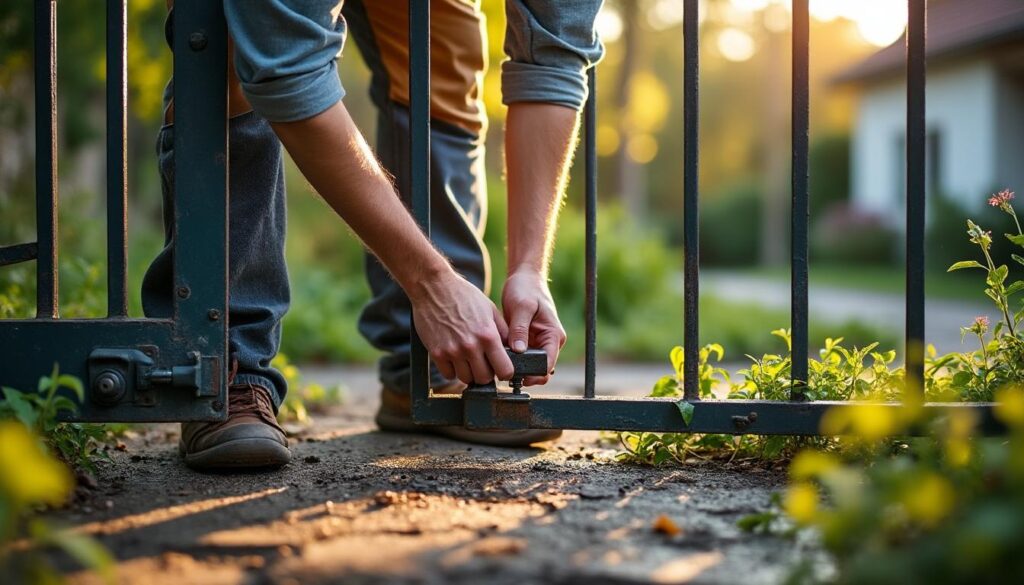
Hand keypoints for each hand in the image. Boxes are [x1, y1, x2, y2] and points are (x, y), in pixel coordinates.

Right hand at [410, 271, 514, 385]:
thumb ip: (503, 331)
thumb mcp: (490, 309)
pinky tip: (454, 357)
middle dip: (486, 373)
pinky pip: (448, 374)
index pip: (504, 370)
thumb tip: (513, 350)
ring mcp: (452, 351)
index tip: (501, 368)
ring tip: (468, 359)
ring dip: (469, 372)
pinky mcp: (436, 353)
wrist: (434, 287)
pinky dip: (452, 369)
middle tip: (483, 363)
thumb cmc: (463, 295)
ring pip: (466, 379)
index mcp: (488, 335)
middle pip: (484, 378)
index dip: (505, 371)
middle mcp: (471, 346)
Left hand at [501, 270, 566, 385]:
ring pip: (530, 366)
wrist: (524, 278)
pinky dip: (512, 360)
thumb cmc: (526, 288)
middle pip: (540, 369)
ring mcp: (538, 343)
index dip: (534, 373)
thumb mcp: (522, 306)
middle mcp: (549, 342)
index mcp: (554, 335)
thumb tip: (519, 350)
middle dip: (525, 373)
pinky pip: (521, 358)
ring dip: (517, 368)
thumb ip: (520, 328)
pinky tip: (499, 358)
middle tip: (506, 372)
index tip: (518, 374)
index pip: (548, 363)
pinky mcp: (527, 342)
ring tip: (501, 365)